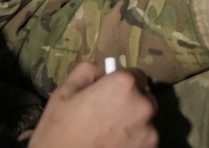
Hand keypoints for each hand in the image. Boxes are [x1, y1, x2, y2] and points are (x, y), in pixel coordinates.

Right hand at [28, 62, 157, 147]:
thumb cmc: (58, 133)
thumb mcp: (63, 94)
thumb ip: (87, 72)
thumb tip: (104, 67)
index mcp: (123, 85)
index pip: (135, 74)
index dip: (120, 83)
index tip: (107, 94)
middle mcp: (143, 106)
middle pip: (144, 97)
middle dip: (130, 102)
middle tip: (107, 116)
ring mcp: (149, 133)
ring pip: (145, 121)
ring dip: (133, 124)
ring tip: (108, 136)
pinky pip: (144, 141)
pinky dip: (134, 143)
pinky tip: (113, 146)